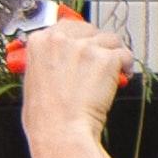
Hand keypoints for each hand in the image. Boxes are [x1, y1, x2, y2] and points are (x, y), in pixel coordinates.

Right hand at [11, 13, 136, 149]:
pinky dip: (126, 66)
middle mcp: (61, 40)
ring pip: (110, 39)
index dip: (79, 37)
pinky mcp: (106, 59)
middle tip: (99, 61)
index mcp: (39, 42)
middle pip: (90, 29)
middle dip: (97, 44)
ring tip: (113, 70)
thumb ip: (44, 62)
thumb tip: (57, 61)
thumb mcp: (31, 81)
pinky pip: (125, 54)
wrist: (60, 131)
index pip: (66, 26)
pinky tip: (122, 76)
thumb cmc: (45, 117)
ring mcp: (85, 48)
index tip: (85, 45)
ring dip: (113, 53)